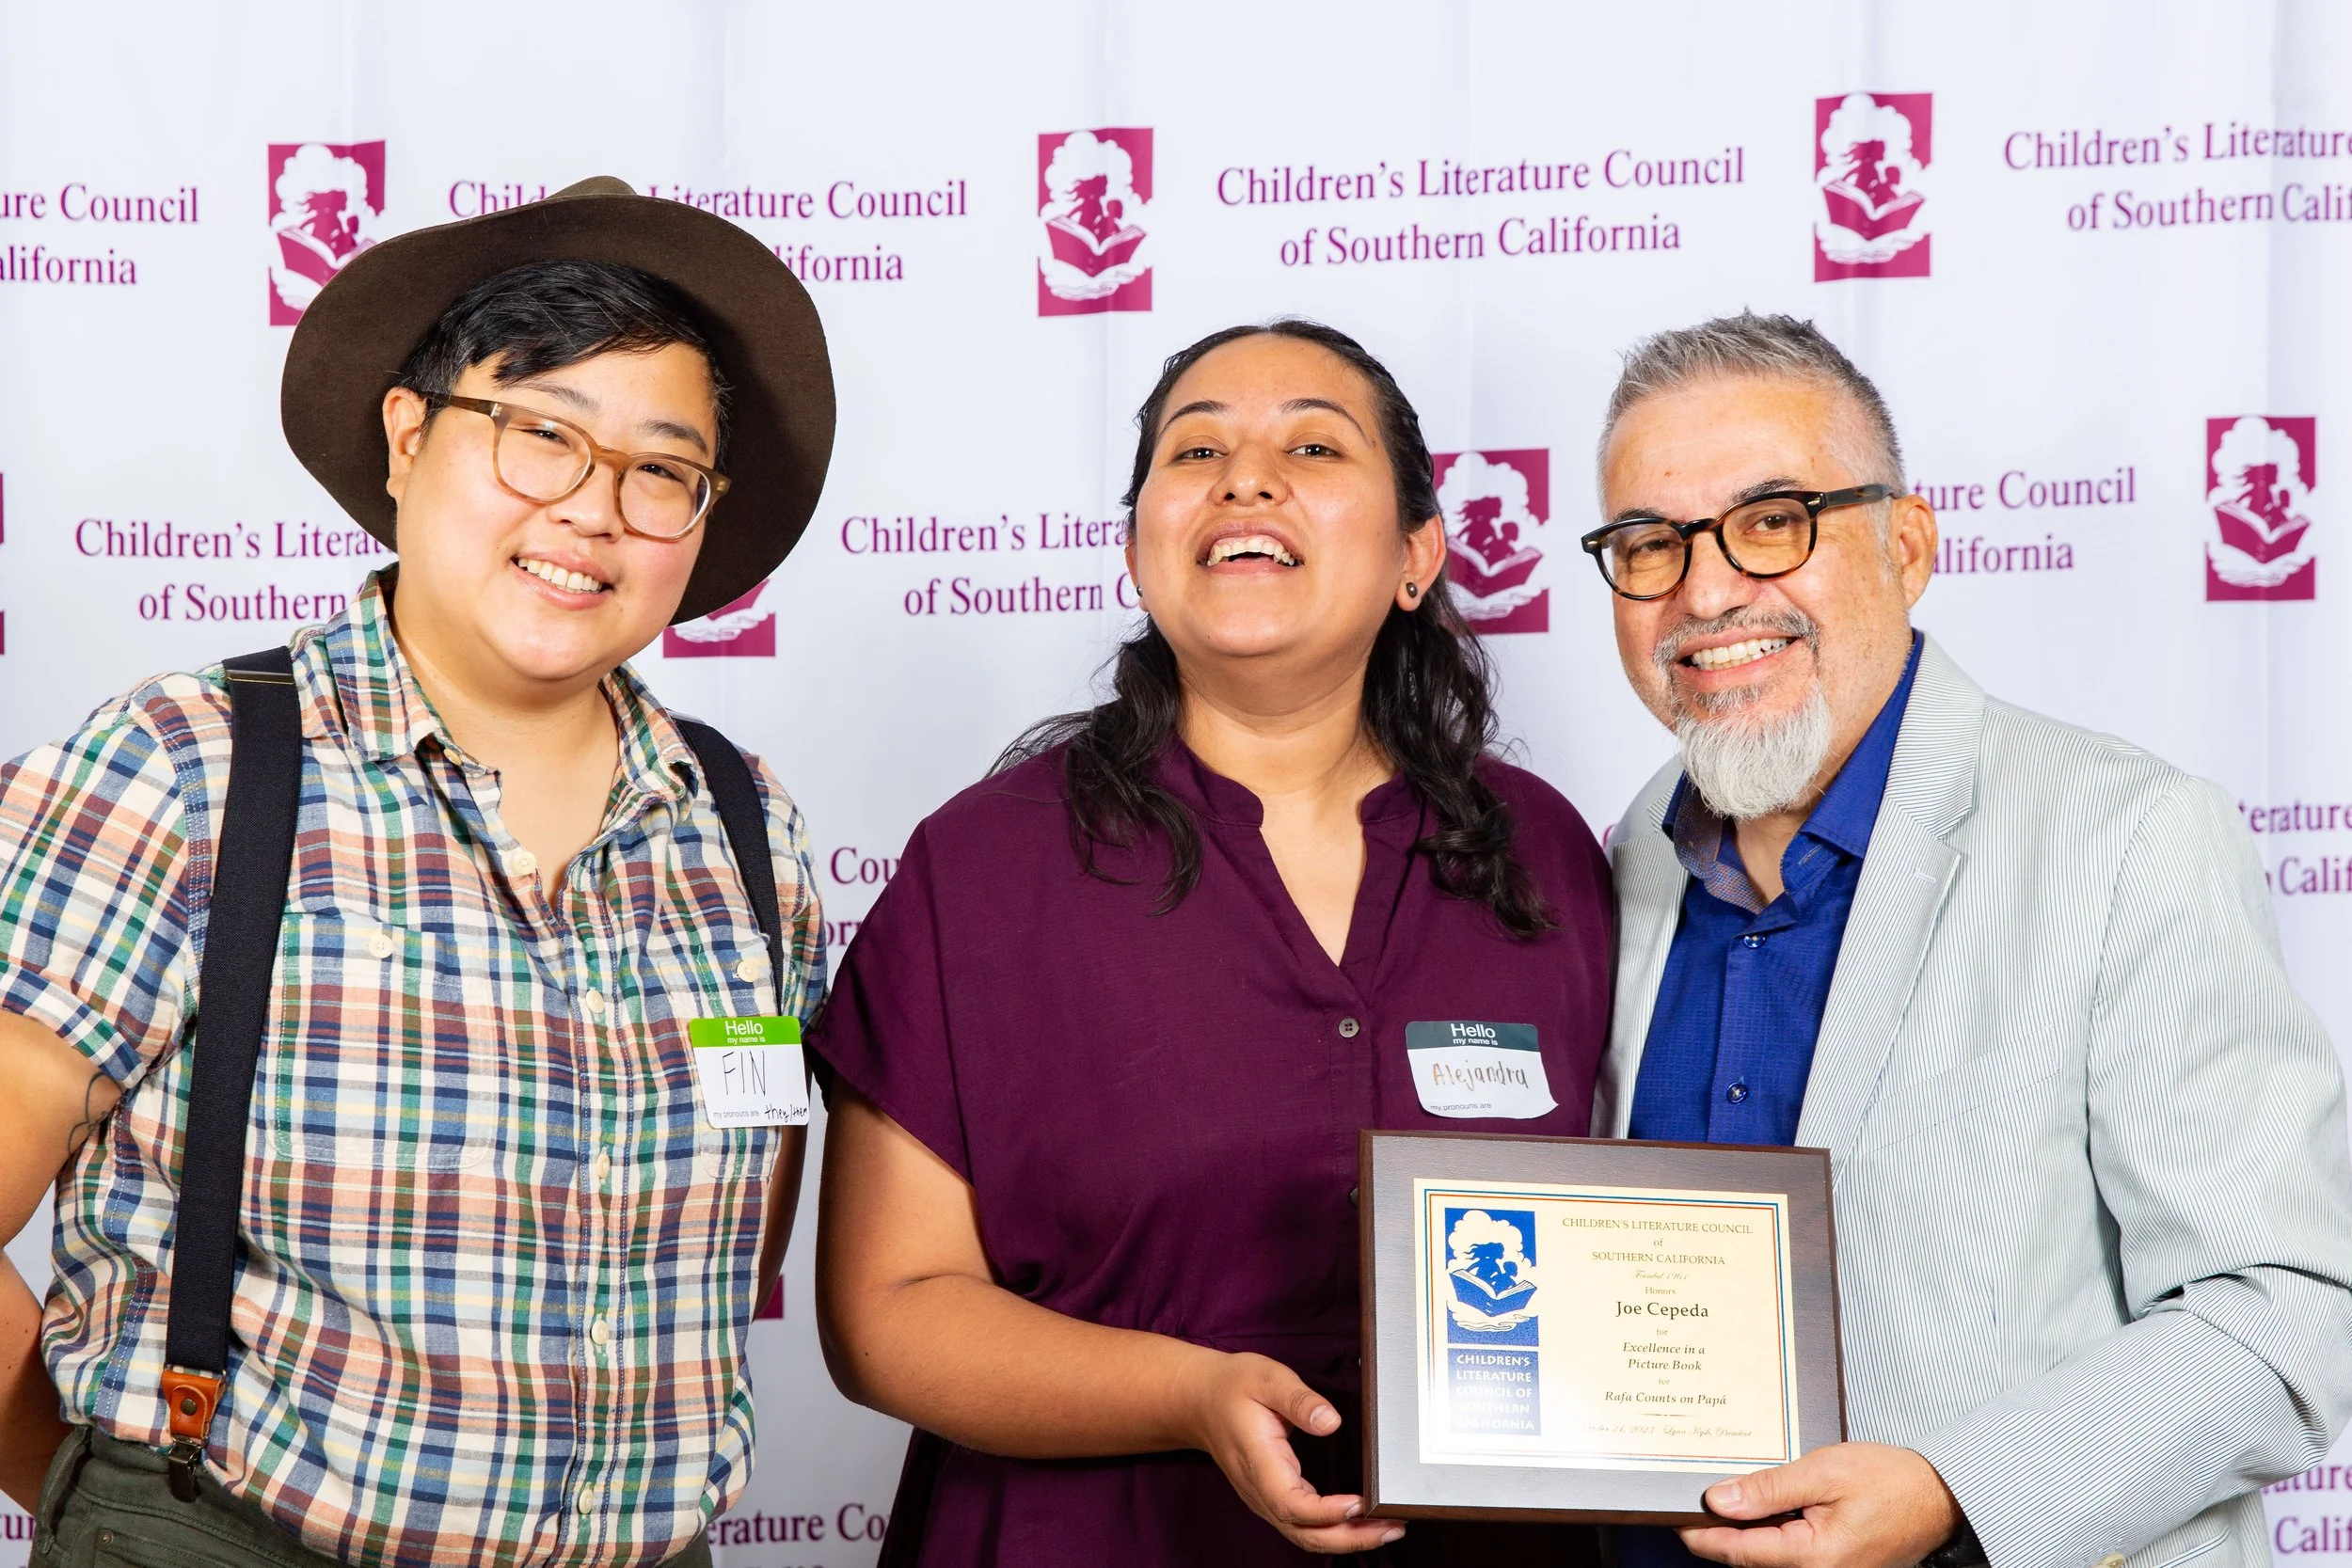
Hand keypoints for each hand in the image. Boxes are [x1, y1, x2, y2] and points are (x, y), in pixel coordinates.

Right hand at [1184, 1351, 1404, 1554]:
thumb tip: (1331, 1422)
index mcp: (1259, 1462)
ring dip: (1348, 1539)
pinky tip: (1363, 1521)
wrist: (1201, 1400)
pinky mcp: (1274, 1497)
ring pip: (1306, 1536)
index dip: (1327, 1512)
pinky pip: (1305, 1526)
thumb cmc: (1233, 1387)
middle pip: (1305, 1534)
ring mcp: (1266, 1499)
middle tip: (1393, 1526)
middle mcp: (1261, 1491)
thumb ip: (1298, 1400)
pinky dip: (1335, 1530)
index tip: (1361, 1502)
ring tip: (1388, 1528)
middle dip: (1351, 1538)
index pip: (1291, 1505)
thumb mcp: (1266, 1377)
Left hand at [1680, 1442, 1959, 1567]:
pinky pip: (1791, 1551)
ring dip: (1748, 1529)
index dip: (1702, 1534)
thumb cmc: (1892, 1482)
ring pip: (1770, 1555)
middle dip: (1723, 1530)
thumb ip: (1768, 1489)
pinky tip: (1765, 1503)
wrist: (1940, 1496)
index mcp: (1815, 1557)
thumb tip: (1719, 1501)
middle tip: (1696, 1498)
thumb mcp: (1823, 1473)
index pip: (1740, 1551)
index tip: (1676, 1518)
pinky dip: (1773, 1529)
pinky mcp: (1835, 1564)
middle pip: (1751, 1556)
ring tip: (1731, 1494)